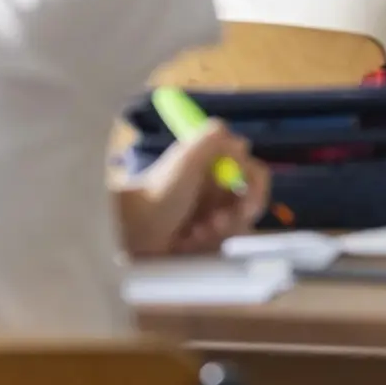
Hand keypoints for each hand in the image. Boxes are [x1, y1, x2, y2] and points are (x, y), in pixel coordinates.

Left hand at [120, 121, 272, 257]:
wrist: (130, 227)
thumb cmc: (159, 190)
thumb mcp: (185, 158)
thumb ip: (213, 140)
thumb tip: (242, 143)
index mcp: (217, 165)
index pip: (254, 174)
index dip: (255, 189)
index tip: (246, 204)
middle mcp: (218, 188)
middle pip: (251, 204)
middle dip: (235, 216)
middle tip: (214, 222)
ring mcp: (212, 214)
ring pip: (237, 227)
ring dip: (218, 231)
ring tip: (193, 233)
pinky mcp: (204, 238)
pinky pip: (222, 245)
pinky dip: (207, 244)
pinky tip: (187, 242)